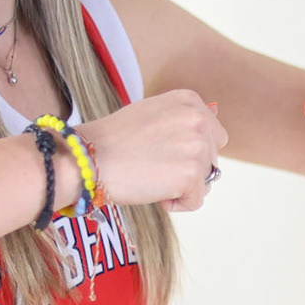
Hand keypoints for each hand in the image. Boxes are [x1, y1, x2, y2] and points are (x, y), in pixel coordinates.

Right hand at [76, 90, 227, 212]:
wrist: (88, 158)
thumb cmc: (113, 138)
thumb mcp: (152, 112)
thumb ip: (183, 116)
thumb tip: (217, 110)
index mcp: (189, 101)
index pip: (213, 135)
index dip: (189, 151)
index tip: (161, 151)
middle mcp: (199, 119)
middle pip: (212, 159)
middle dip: (189, 169)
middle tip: (153, 165)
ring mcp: (197, 146)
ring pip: (205, 181)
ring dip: (180, 186)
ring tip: (150, 176)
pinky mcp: (192, 175)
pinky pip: (196, 201)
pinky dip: (175, 204)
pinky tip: (152, 191)